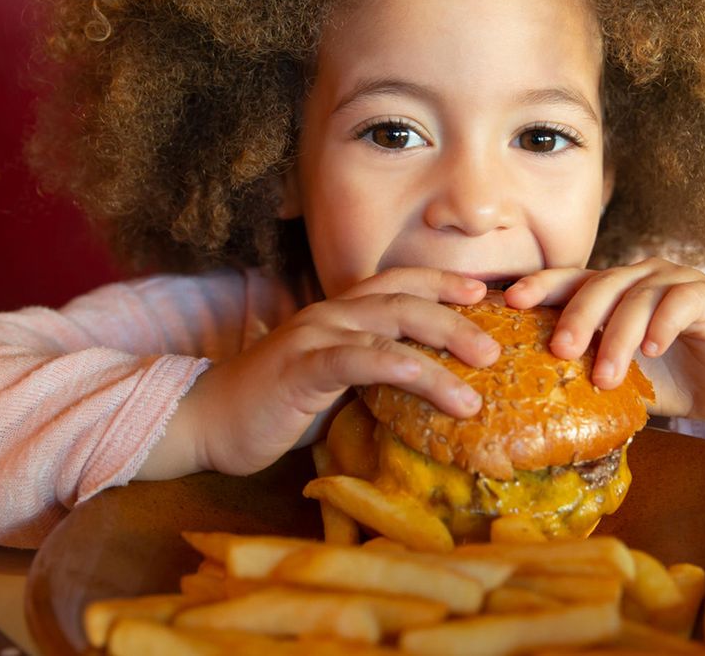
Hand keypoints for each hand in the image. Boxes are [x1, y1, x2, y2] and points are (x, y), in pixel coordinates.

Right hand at [138, 269, 498, 479]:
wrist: (207, 422)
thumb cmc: (274, 408)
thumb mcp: (333, 386)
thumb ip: (372, 375)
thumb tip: (426, 388)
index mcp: (340, 313)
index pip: (400, 284)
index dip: (443, 282)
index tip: (486, 292)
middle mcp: (330, 314)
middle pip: (406, 300)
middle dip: (457, 317)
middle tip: (497, 346)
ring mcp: (314, 336)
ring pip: (390, 324)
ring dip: (441, 344)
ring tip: (480, 375)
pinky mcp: (301, 368)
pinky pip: (356, 359)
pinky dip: (397, 364)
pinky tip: (428, 378)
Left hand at [503, 259, 704, 447]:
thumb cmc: (667, 381)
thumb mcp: (617, 377)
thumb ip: (582, 373)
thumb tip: (527, 395)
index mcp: (611, 291)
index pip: (570, 280)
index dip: (541, 286)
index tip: (511, 302)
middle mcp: (639, 277)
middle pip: (599, 285)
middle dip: (577, 317)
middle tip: (560, 350)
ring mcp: (675, 281)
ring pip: (637, 297)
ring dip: (619, 337)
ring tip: (607, 376)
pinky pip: (680, 302)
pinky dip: (663, 324)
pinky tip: (652, 350)